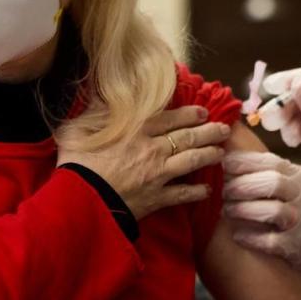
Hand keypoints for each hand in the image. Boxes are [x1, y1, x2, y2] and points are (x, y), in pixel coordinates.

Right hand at [57, 104, 230, 220]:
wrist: (79, 202)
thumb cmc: (76, 163)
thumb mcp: (78, 128)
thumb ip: (95, 112)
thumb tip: (103, 98)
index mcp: (137, 130)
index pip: (171, 119)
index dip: (191, 115)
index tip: (204, 113)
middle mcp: (153, 149)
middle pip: (189, 137)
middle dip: (210, 132)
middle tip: (224, 129)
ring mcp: (159, 175)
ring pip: (192, 161)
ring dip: (210, 156)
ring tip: (221, 153)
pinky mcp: (157, 198)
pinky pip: (183, 194)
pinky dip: (196, 192)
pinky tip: (207, 191)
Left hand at [222, 151, 300, 299]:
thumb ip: (281, 173)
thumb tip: (242, 162)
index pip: (270, 162)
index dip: (243, 162)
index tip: (223, 164)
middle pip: (270, 183)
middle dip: (240, 185)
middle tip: (222, 191)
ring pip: (270, 211)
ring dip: (242, 210)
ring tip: (227, 211)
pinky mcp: (297, 246)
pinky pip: (270, 241)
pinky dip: (250, 238)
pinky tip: (238, 236)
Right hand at [259, 66, 300, 219]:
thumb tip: (298, 80)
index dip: (296, 78)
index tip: (275, 87)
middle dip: (287, 103)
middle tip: (273, 116)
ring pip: (297, 108)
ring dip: (287, 119)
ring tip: (290, 136)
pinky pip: (296, 124)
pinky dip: (290, 130)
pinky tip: (293, 142)